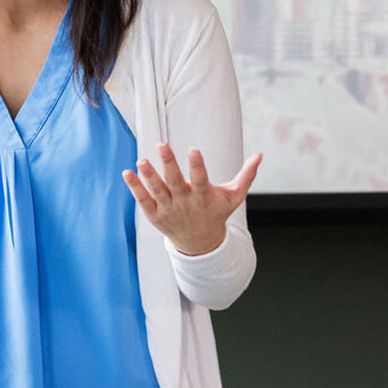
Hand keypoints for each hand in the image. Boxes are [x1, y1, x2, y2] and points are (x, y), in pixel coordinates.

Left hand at [123, 144, 261, 255]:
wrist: (200, 243)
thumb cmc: (217, 213)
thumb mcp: (234, 197)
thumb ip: (246, 176)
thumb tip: (261, 155)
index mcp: (204, 197)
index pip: (201, 179)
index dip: (198, 165)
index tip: (193, 150)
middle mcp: (185, 203)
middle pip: (175, 182)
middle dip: (169, 164)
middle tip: (162, 145)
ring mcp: (169, 209)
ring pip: (157, 191)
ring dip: (149, 176)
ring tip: (141, 160)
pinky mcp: (155, 214)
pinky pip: (143, 200)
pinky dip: (135, 188)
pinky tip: (127, 173)